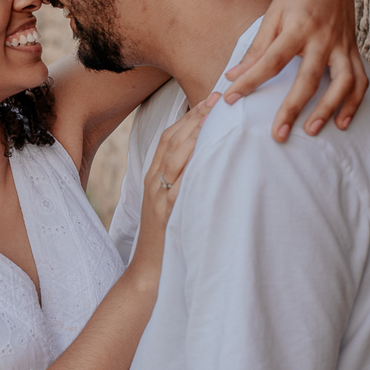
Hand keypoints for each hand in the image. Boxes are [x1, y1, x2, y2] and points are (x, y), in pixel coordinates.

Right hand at [133, 93, 217, 276]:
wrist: (149, 273)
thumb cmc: (167, 239)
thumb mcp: (170, 204)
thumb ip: (183, 182)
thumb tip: (208, 161)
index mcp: (153, 178)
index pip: (168, 138)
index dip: (189, 116)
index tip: (211, 99)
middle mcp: (154, 182)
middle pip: (172, 140)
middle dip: (196, 115)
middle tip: (220, 96)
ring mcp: (159, 196)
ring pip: (175, 155)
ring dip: (197, 131)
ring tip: (217, 113)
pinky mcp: (168, 212)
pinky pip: (181, 182)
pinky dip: (194, 163)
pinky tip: (210, 149)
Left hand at [225, 0, 366, 141]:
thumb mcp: (272, 15)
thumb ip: (256, 48)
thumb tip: (232, 76)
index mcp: (298, 27)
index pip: (270, 61)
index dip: (249, 81)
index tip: (230, 99)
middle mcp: (323, 37)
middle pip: (308, 78)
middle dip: (292, 108)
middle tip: (277, 135)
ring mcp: (342, 44)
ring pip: (343, 82)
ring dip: (329, 109)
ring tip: (312, 131)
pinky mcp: (353, 49)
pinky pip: (360, 79)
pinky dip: (354, 102)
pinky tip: (342, 123)